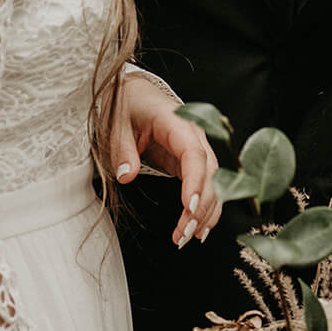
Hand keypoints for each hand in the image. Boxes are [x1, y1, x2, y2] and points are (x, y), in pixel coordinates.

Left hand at [110, 74, 221, 246]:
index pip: (195, 154)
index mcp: (177, 122)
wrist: (134, 92)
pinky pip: (206, 185)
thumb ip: (122, 148)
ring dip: (206, 212)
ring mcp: (196, 148)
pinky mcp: (191, 161)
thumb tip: (127, 175)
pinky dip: (205, 207)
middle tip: (184, 235)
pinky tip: (198, 229)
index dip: (196, 182)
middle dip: (202, 207)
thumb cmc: (127, 104)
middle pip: (211, 173)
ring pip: (214, 183)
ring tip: (188, 238)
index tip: (189, 208)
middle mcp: (194, 135)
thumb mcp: (117, 122)